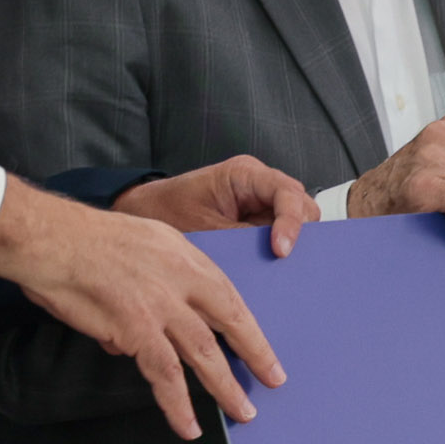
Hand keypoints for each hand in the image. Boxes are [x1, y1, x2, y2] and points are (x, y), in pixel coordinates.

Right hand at [0, 178, 285, 439]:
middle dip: (255, 354)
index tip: (262, 343)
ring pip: (205, 354)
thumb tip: (140, 333)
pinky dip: (178, 405)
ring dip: (226, 387)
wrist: (53, 240)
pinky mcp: (138, 330)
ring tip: (243, 412)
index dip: (247, 322)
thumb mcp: (139, 245)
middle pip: (230, 322)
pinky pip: (165, 375)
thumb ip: (153, 282)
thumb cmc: (83, 241)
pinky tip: (188, 425)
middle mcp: (181, 279)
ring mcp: (162, 306)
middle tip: (274, 379)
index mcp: (184, 256)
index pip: (227, 293)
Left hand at [114, 155, 317, 257]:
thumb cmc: (167, 211)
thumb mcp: (205, 229)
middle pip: (300, 205)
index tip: (281, 250)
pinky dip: (279, 250)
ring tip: (280, 267)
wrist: (144, 214)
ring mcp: (259, 204)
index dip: (291, 222)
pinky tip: (272, 269)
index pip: (285, 192)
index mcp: (245, 174)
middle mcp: (258, 185)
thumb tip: (277, 258)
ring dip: (292, 243)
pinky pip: (278, 235)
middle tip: (286, 260)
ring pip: (295, 221)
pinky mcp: (256, 223)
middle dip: (299, 233)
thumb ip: (243, 239)